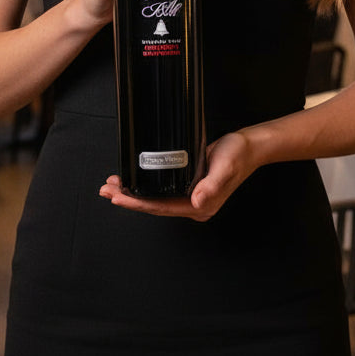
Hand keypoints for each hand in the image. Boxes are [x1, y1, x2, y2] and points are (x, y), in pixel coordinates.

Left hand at [99, 130, 253, 221]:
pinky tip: (134, 179)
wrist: (249, 147)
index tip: (118, 197)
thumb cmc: (238, 156)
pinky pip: (162, 189)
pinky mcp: (188, 184)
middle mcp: (193, 205)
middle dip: (128, 198)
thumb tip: (196, 202)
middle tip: (106, 189)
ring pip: (155, 197)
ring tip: (113, 185)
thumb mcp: (225, 168)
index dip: (137, 203)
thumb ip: (212, 186)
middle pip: (154, 205)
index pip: (161, 208)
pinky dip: (145, 184)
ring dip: (133, 191)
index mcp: (199, 206)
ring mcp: (190, 196)